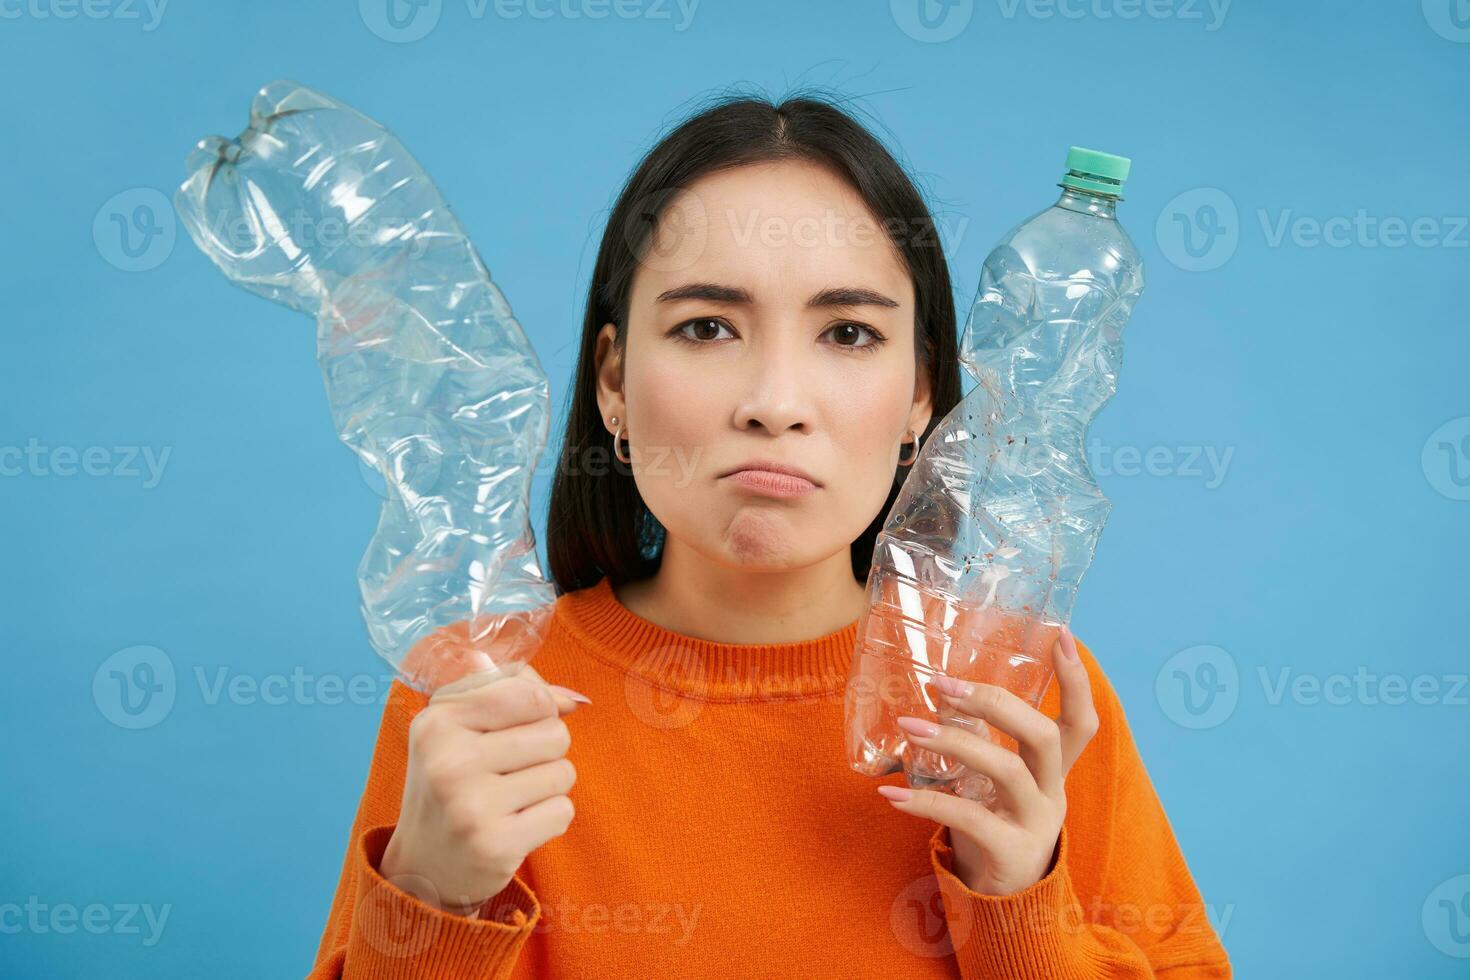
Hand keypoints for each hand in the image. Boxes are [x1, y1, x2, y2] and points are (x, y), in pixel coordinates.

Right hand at [380, 664, 586, 916]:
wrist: (421, 868)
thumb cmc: (452, 784)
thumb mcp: (461, 726)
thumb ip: (517, 695)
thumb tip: (573, 701)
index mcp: (438, 722)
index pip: (530, 694)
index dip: (541, 709)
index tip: (519, 728)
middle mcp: (450, 762)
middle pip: (554, 733)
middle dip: (545, 751)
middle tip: (508, 773)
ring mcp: (471, 807)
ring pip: (563, 772)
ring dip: (547, 786)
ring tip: (510, 799)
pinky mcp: (496, 846)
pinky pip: (563, 811)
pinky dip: (548, 818)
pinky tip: (515, 826)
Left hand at [878, 625, 1098, 895]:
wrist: (1004, 907)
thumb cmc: (993, 826)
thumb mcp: (993, 784)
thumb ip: (980, 741)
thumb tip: (937, 692)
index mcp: (1053, 772)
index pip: (1080, 722)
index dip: (1076, 681)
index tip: (1063, 636)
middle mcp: (1052, 793)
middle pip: (1044, 736)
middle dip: (996, 703)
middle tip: (943, 685)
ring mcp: (1035, 824)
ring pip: (1008, 770)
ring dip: (955, 742)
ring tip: (909, 725)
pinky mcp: (1010, 853)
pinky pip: (970, 818)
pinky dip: (926, 802)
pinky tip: (890, 794)